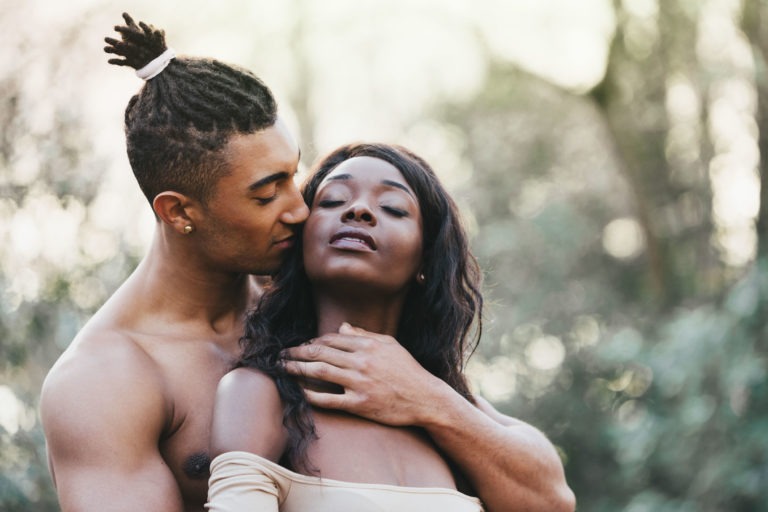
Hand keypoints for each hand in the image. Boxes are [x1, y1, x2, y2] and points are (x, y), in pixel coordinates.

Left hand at [283, 323, 448, 425]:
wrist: (425, 398)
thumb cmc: (409, 370)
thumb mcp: (390, 345)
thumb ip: (365, 335)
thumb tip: (343, 327)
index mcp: (368, 345)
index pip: (331, 339)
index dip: (312, 341)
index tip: (301, 346)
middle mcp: (362, 362)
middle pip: (320, 353)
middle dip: (296, 352)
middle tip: (281, 354)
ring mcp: (360, 384)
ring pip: (319, 373)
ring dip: (296, 369)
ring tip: (282, 368)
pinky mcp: (360, 405)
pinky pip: (328, 399)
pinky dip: (310, 395)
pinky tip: (298, 391)